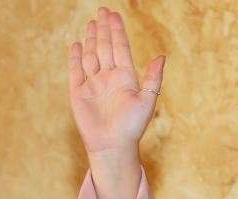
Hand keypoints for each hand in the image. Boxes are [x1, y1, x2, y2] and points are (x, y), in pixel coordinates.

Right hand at [67, 6, 164, 159]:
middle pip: (105, 47)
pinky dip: (76, 57)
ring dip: (91, 39)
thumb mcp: (147, 101)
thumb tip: (162, 56)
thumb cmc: (132, 127)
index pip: (120, 48)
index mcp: (126, 77)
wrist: (112, 146)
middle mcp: (109, 78)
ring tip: (92, 23)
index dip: (117, 31)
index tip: (114, 15)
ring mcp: (93, 84)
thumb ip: (153, 78)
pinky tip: (77, 45)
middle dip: (104, 29)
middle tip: (103, 10)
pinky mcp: (78, 92)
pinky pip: (76, 70)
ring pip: (91, 55)